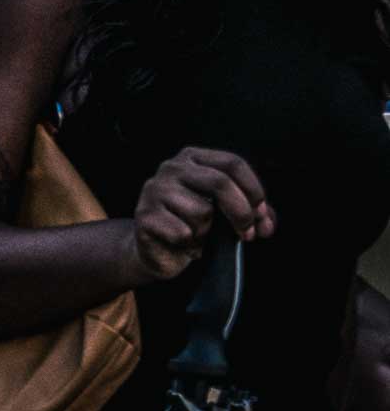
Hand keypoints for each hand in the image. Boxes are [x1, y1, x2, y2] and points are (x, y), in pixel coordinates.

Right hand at [127, 146, 276, 282]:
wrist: (157, 251)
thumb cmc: (195, 225)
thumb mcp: (227, 213)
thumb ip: (252, 213)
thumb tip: (266, 224)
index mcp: (192, 158)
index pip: (232, 163)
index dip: (254, 190)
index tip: (260, 215)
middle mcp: (171, 168)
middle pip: (220, 182)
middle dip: (241, 213)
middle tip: (247, 234)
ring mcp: (154, 190)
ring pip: (201, 211)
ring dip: (207, 232)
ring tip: (197, 235)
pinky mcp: (145, 215)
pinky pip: (183, 232)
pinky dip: (189, 245)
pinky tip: (182, 244)